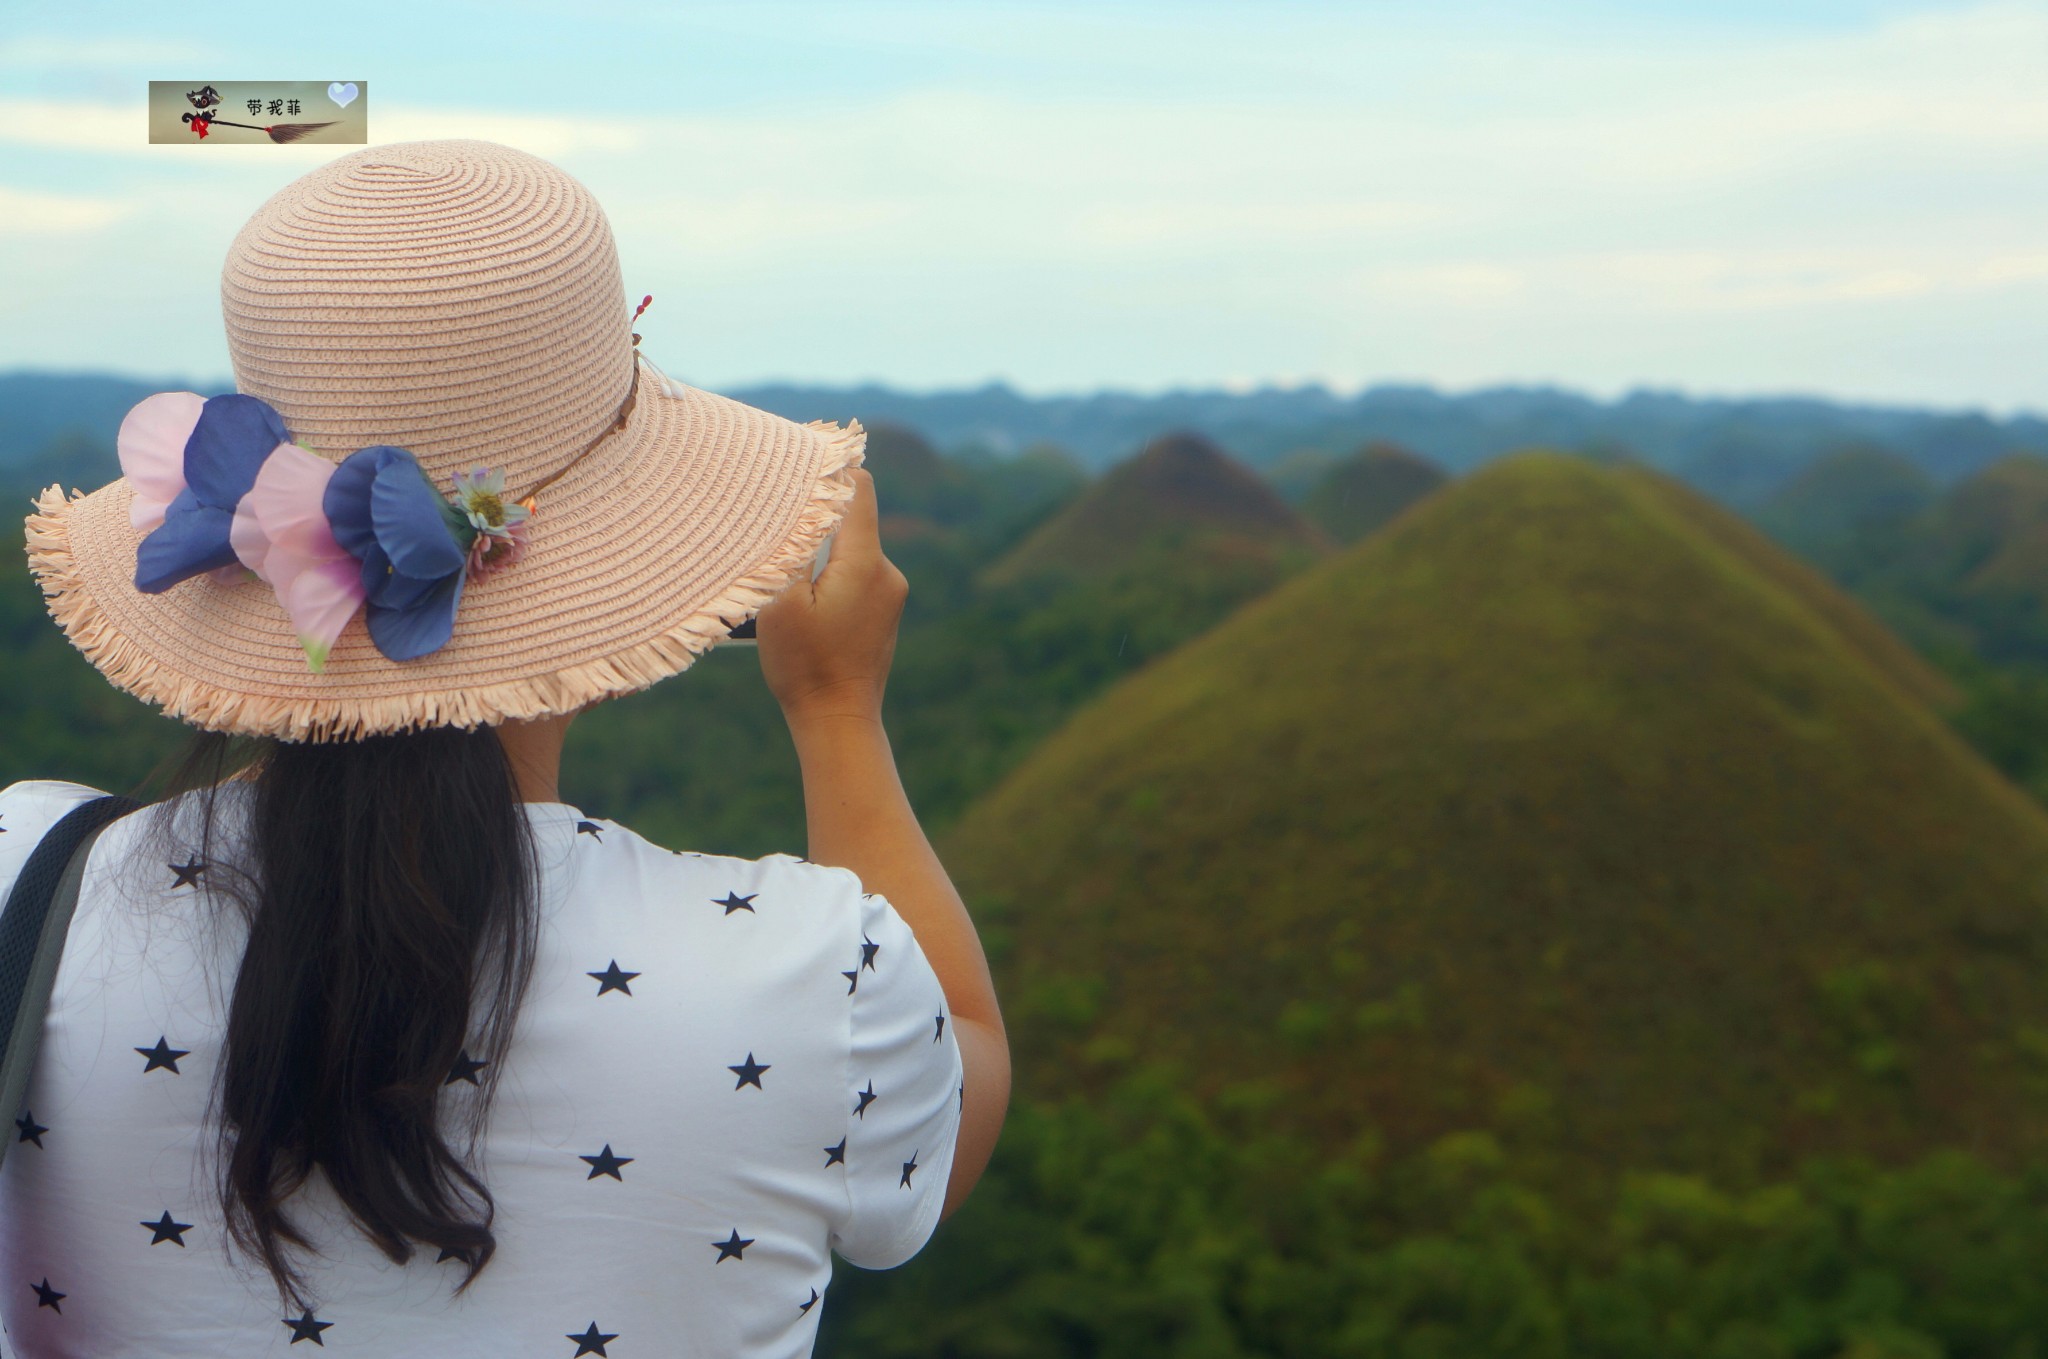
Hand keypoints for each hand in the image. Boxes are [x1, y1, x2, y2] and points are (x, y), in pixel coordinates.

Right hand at [757, 466, 907, 722]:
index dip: (830, 469)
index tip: (799, 460)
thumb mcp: (780, 603)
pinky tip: (803, 599)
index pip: (858, 489)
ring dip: (820, 552)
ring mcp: (891, 595)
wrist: (838, 720)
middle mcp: (888, 572)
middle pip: (851, 519)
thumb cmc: (805, 665)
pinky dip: (830, 576)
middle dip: (815, 517)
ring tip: (785, 572)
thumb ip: (791, 549)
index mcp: (865, 562)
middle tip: (775, 520)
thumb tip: (795, 509)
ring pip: (851, 550)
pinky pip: (856, 576)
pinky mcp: (884, 614)